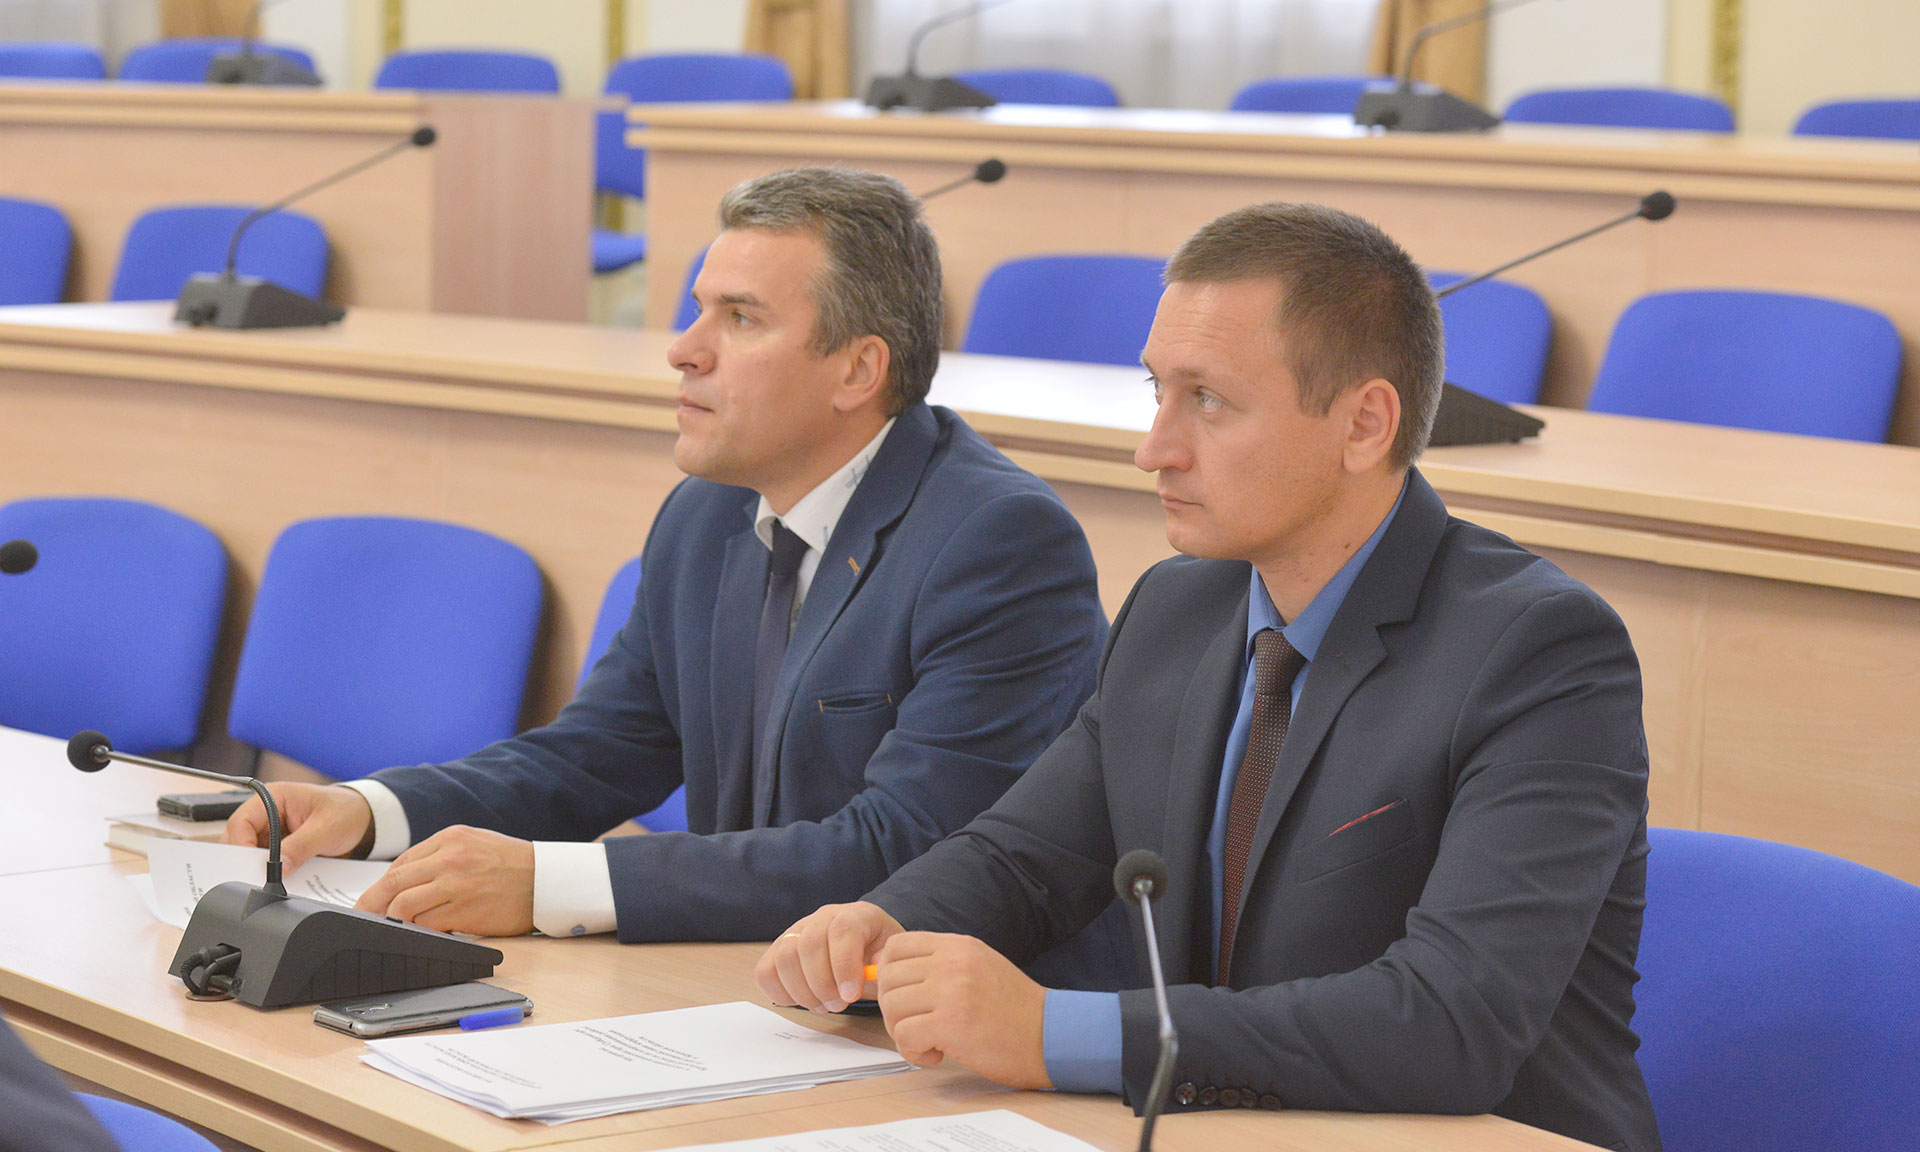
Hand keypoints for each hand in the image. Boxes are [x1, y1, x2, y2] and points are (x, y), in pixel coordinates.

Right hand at [221, 782, 371, 873]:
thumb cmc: (347, 812)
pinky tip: (275, 883)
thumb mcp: (327, 828)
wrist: (365, 820)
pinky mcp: (279, 846)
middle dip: (244, 859)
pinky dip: (268, 872)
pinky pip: (265, 860)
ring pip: (249, 852)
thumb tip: (278, 868)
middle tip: (254, 879)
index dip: (240, 844)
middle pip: (239, 838)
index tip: (249, 866)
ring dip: (256, 867)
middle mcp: (268, 813)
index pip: (242, 820)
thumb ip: (301, 846)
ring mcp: (272, 830)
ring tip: (265, 883)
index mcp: (275, 797)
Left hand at [353, 826, 534, 935]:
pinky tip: (416, 935)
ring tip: (388, 929)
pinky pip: (426, 924)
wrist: (548, 880)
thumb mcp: (475, 844)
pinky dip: (415, 931)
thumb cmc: (512, 865)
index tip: (370, 900)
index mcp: (450, 838)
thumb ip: (441, 856)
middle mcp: (450, 858)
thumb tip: (405, 882)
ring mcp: (456, 884)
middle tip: (361, 918)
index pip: (401, 862)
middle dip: (371, 903)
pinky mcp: (464, 910)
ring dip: (392, 920)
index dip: (380, 885)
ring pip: (404, 905)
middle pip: (394, 882)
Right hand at [756, 902, 903, 1012]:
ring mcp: (798, 931)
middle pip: (808, 945)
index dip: (844, 966)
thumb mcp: (891, 961)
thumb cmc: (879, 956)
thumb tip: (869, 981)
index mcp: (857, 915)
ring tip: (823, 1005)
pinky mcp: (780, 949)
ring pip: (784, 957)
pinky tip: (802, 1000)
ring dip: (802, 992)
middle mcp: (823, 917)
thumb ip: (882, 971)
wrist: (868, 946)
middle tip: (838, 1005)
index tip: (851, 995)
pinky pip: (765, 970)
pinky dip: (780, 992)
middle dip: (822, 984)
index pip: (842, 931)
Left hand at [874, 932, 1049, 1089]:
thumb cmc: (1015, 1010)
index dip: (889, 975)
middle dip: (893, 1009)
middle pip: (887, 978)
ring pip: (892, 1007)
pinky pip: (904, 1035)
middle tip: (915, 1026)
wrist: (1050, 1036)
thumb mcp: (980, 967)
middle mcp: (953, 962)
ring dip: (902, 1032)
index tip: (904, 997)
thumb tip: (892, 975)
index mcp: (958, 946)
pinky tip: (936, 1054)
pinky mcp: (952, 1024)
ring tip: (928, 1041)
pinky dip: (913, 1051)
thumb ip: (942, 965)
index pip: (895, 947)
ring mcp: (952, 991)